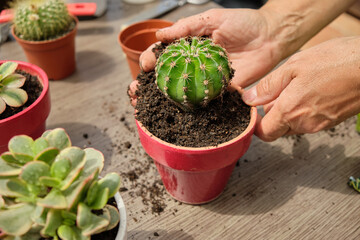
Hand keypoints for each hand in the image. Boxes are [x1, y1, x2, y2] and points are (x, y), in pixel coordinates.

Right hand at [129, 8, 282, 105]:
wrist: (271, 37)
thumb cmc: (243, 22)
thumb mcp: (212, 19)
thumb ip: (186, 27)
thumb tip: (160, 34)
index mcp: (189, 46)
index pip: (163, 54)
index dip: (150, 60)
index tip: (144, 65)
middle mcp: (194, 64)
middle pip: (166, 76)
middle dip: (148, 85)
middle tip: (136, 92)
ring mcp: (205, 79)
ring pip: (179, 92)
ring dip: (161, 100)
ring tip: (145, 107)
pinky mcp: (220, 91)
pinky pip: (202, 101)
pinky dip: (188, 108)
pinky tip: (174, 114)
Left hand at [242, 37, 359, 140]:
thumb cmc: (337, 61)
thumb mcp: (294, 66)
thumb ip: (269, 86)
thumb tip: (249, 99)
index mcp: (291, 111)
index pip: (265, 133)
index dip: (256, 124)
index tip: (254, 111)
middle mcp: (305, 124)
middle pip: (278, 128)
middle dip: (273, 113)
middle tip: (277, 90)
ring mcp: (320, 124)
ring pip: (294, 123)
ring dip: (289, 110)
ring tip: (296, 85)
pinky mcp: (332, 120)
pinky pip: (309, 120)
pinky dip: (304, 109)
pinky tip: (311, 89)